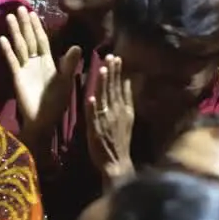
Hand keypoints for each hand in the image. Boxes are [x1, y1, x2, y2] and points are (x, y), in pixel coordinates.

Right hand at [0, 10, 81, 133]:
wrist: (43, 120)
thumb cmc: (55, 102)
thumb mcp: (65, 81)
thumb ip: (69, 64)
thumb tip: (77, 46)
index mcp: (48, 62)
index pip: (42, 40)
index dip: (37, 27)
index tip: (33, 13)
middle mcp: (35, 62)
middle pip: (29, 39)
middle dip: (25, 25)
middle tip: (19, 8)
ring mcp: (25, 69)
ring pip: (20, 46)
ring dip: (15, 32)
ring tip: (10, 17)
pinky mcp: (17, 77)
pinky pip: (12, 61)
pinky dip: (8, 51)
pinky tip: (2, 39)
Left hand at [85, 55, 134, 187]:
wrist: (116, 162)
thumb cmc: (120, 141)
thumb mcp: (128, 119)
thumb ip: (126, 100)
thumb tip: (127, 83)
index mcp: (123, 109)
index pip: (120, 87)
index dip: (118, 73)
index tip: (116, 58)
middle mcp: (115, 112)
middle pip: (113, 89)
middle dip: (112, 72)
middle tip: (110, 56)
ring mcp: (106, 121)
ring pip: (104, 99)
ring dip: (103, 85)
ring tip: (102, 70)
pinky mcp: (96, 130)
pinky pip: (94, 117)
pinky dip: (93, 108)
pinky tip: (90, 98)